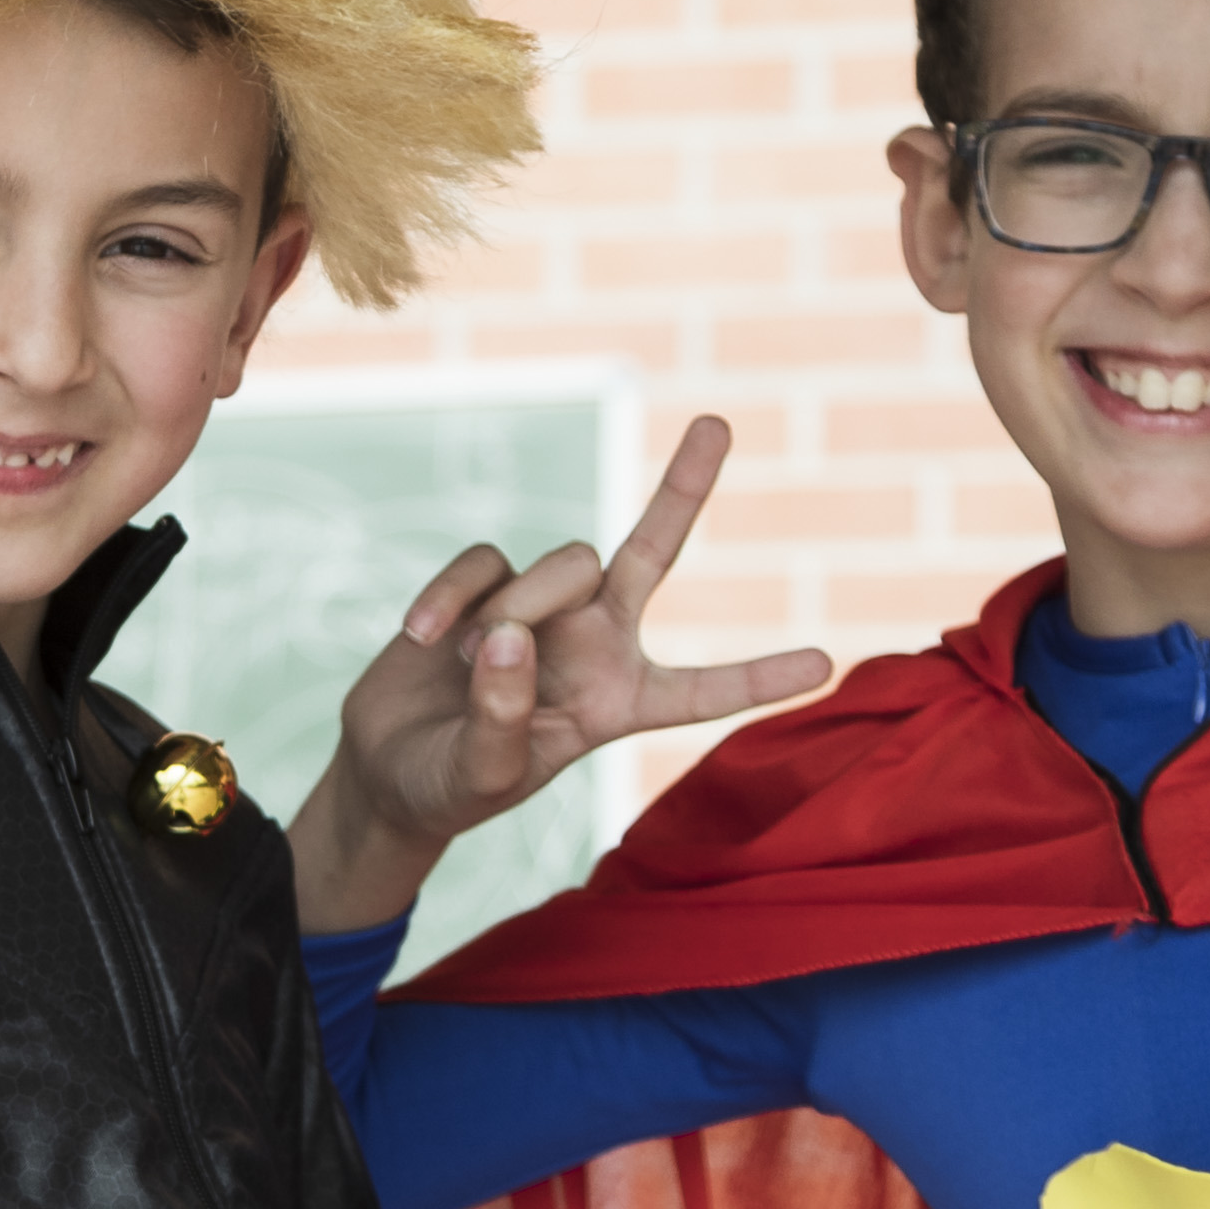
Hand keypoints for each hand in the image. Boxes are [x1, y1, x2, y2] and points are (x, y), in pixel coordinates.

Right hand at [288, 419, 830, 928]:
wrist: (386, 769)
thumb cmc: (449, 786)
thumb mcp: (480, 775)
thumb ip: (502, 718)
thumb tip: (511, 637)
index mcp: (617, 703)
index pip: (700, 691)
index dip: (758, 677)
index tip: (823, 665)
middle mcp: (593, 642)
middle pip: (651, 551)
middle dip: (683, 487)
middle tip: (716, 422)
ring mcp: (540, 606)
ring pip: (562, 564)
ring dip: (521, 605)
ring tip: (470, 658)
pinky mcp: (484, 584)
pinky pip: (485, 559)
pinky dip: (452, 593)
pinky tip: (420, 636)